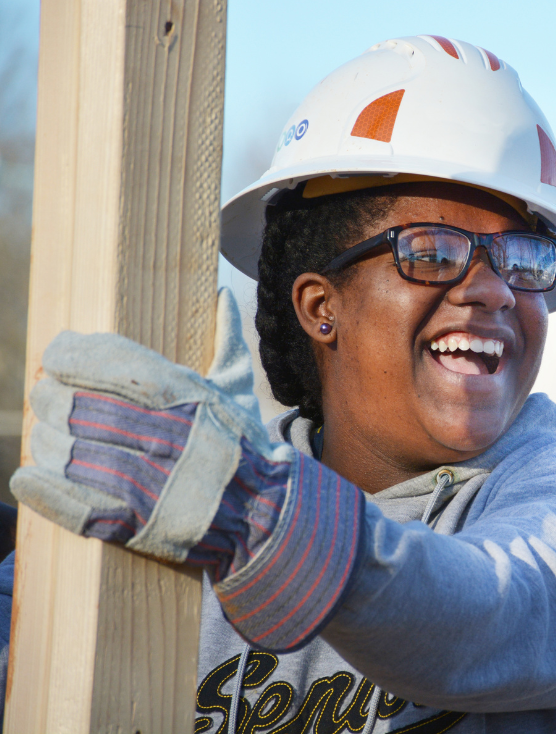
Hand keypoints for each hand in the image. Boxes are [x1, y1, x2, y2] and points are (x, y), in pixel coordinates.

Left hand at [11, 288, 292, 569]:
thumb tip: (225, 296)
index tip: (54, 354)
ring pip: (72, 454)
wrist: (265, 511)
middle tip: (44, 397)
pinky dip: (45, 493)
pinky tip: (27, 478)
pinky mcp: (141, 524)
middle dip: (51, 399)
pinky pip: (79, 507)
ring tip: (44, 437)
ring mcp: (153, 482)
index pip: (117, 364)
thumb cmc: (244, 445)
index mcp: (189, 397)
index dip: (73, 356)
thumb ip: (227, 341)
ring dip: (46, 443)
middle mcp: (168, 434)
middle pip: (82, 407)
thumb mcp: (239, 389)